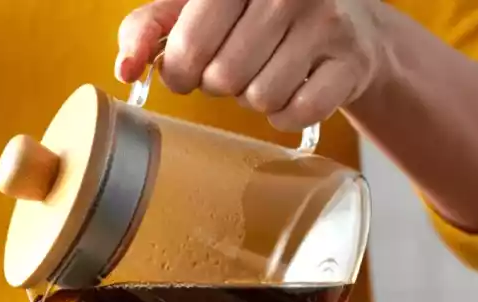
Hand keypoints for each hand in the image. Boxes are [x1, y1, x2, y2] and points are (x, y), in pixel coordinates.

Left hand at [116, 0, 388, 131]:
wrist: (346, 22)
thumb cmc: (254, 15)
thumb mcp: (195, 7)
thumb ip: (150, 28)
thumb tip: (126, 68)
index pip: (189, 44)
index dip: (180, 70)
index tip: (188, 68)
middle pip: (222, 78)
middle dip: (218, 84)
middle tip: (232, 69)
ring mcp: (327, 23)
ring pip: (259, 97)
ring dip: (252, 98)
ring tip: (265, 72)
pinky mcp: (351, 61)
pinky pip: (296, 113)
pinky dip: (286, 114)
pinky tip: (293, 88)